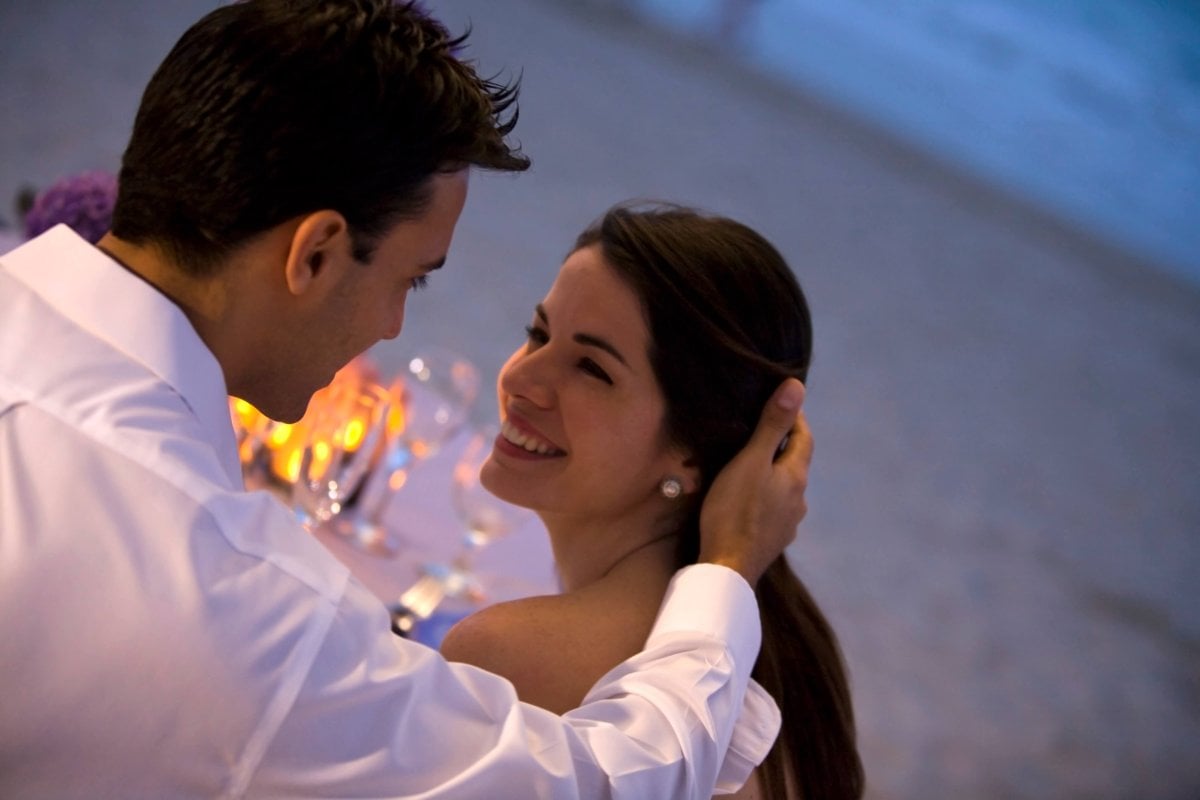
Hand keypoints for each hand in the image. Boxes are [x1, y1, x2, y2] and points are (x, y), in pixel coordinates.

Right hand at [697, 378, 811, 583]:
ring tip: (748, 465)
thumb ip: (772, 425)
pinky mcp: (773, 541)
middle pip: (795, 464)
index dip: (795, 419)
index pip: (804, 438)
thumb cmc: (735, 510)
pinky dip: (764, 497)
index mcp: (796, 477)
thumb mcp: (751, 461)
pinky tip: (747, 500)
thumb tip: (797, 386)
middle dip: (781, 446)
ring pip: (784, 489)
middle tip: (759, 431)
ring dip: (772, 474)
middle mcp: (799, 500)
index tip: (781, 404)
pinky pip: (773, 510)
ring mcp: (788, 523)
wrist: (727, 568)